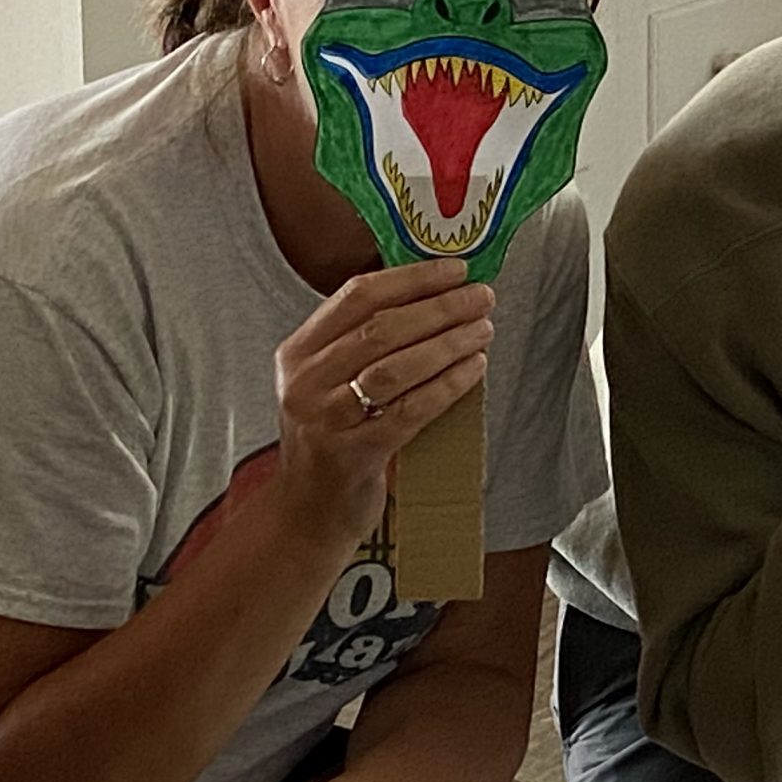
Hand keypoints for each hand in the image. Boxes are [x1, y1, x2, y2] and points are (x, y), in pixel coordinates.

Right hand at [272, 259, 495, 547]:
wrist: (307, 511)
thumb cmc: (333, 438)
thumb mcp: (329, 382)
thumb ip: (364, 344)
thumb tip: (435, 299)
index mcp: (298, 352)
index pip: (357, 297)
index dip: (411, 279)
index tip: (455, 270)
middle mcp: (305, 381)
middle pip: (380, 328)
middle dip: (439, 308)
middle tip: (481, 299)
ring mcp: (325, 419)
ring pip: (395, 367)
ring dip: (448, 343)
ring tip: (483, 331)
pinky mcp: (352, 454)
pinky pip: (410, 410)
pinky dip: (447, 385)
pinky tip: (473, 369)